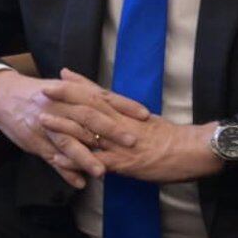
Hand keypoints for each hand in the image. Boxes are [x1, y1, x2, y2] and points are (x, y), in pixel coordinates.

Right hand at [0, 67, 146, 188]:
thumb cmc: (35, 93)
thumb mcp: (59, 88)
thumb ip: (84, 95)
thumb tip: (113, 103)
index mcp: (67, 91)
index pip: (100, 96)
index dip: (123, 105)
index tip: (145, 114)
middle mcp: (57, 106)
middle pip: (86, 117)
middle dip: (109, 130)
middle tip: (132, 142)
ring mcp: (45, 125)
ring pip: (67, 141)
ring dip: (85, 158)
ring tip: (103, 172)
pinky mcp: (34, 141)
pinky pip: (51, 158)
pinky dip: (65, 171)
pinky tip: (80, 183)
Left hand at [34, 70, 222, 183]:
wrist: (195, 152)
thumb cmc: (173, 138)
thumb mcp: (147, 120)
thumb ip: (128, 112)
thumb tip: (111, 102)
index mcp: (128, 113)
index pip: (100, 94)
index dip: (79, 85)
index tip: (59, 74)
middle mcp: (122, 124)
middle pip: (89, 108)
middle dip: (65, 99)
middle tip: (42, 91)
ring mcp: (122, 143)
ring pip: (89, 133)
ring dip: (64, 127)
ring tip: (42, 121)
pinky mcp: (125, 163)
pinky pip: (97, 161)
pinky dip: (77, 159)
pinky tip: (60, 159)